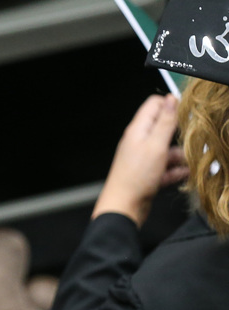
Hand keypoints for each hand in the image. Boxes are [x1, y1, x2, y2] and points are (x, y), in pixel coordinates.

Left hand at [93, 94, 189, 225]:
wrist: (123, 207)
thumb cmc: (136, 177)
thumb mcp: (155, 145)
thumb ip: (164, 121)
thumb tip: (170, 99)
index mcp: (138, 130)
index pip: (154, 105)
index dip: (171, 106)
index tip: (186, 115)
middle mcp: (139, 142)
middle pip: (163, 128)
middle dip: (179, 134)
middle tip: (191, 141)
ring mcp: (143, 158)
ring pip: (167, 150)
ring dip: (180, 155)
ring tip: (189, 162)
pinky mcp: (147, 174)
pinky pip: (165, 168)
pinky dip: (174, 171)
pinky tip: (183, 174)